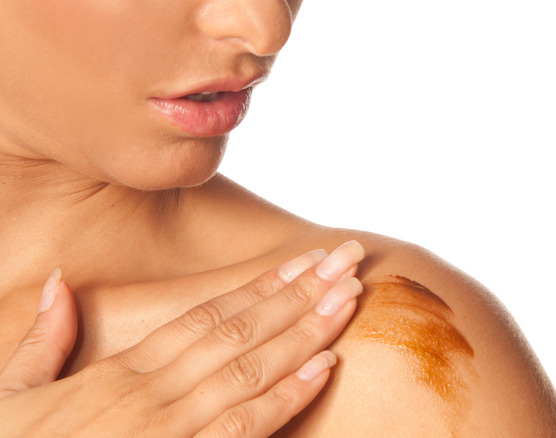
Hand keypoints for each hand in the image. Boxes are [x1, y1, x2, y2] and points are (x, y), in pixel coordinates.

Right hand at [0, 241, 364, 436]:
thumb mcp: (13, 396)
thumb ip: (43, 341)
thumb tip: (60, 283)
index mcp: (119, 374)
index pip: (205, 317)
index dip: (260, 287)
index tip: (302, 262)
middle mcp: (151, 394)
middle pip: (240, 332)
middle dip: (300, 294)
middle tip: (348, 261)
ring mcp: (168, 431)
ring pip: (250, 370)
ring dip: (305, 331)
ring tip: (347, 299)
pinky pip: (242, 428)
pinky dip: (286, 397)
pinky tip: (322, 367)